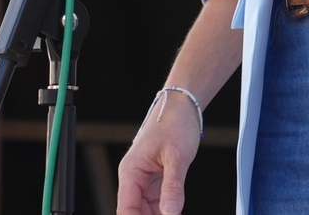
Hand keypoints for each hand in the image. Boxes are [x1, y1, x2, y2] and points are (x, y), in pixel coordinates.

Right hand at [116, 94, 201, 214]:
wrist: (182, 105)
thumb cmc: (175, 122)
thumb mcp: (177, 157)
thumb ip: (173, 187)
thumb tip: (170, 213)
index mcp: (131, 171)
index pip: (126, 209)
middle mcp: (135, 176)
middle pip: (136, 211)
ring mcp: (146, 178)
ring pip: (147, 208)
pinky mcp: (157, 177)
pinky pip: (158, 200)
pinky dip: (166, 208)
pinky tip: (175, 212)